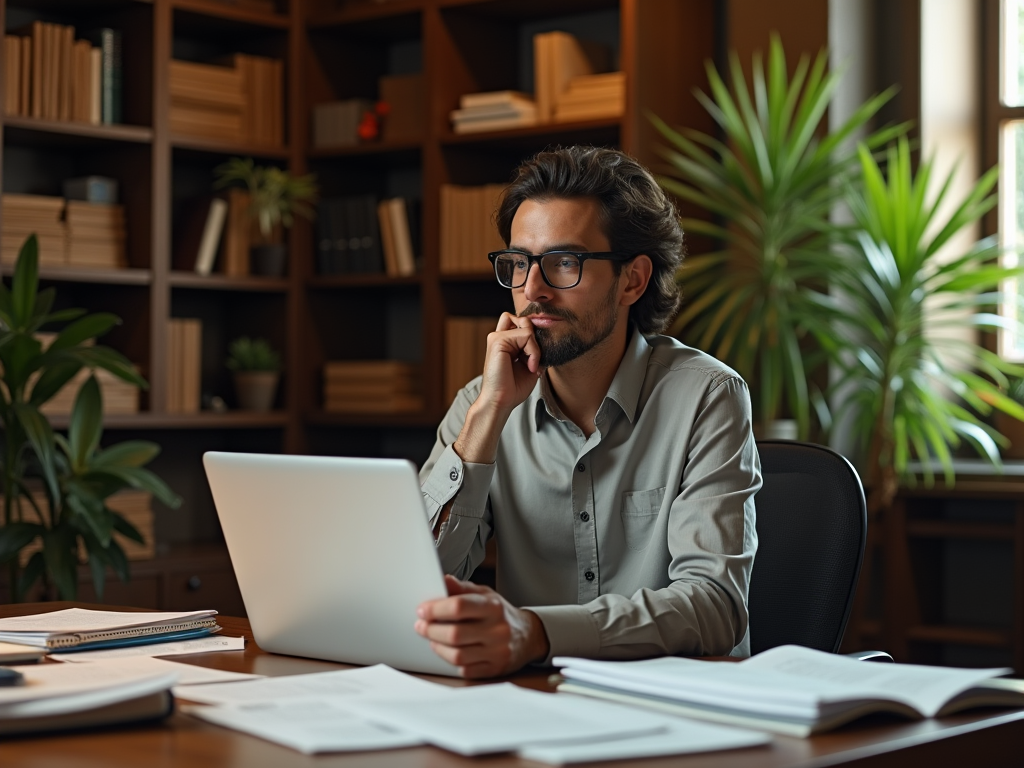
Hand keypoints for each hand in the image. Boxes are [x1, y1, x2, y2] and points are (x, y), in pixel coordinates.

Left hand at [415, 575, 549, 678]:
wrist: (528, 636)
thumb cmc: (500, 613)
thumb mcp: (485, 594)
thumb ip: (463, 589)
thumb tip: (443, 580)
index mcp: (493, 607)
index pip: (459, 607)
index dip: (436, 609)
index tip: (422, 610)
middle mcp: (497, 629)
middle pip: (455, 634)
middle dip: (431, 630)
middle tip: (420, 626)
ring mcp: (497, 651)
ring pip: (457, 655)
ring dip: (437, 647)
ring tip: (431, 638)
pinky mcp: (495, 668)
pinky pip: (465, 669)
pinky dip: (450, 660)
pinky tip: (446, 650)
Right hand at [454, 314, 542, 463]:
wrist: (501, 401)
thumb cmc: (514, 387)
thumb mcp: (531, 364)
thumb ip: (535, 349)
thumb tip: (547, 336)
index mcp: (505, 342)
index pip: (523, 324)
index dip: (535, 335)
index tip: (538, 357)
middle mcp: (499, 337)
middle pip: (524, 319)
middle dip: (535, 336)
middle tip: (535, 358)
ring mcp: (497, 337)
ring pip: (527, 326)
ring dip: (535, 346)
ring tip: (532, 364)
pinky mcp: (497, 340)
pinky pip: (526, 335)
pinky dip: (533, 351)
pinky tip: (529, 365)